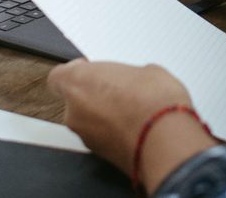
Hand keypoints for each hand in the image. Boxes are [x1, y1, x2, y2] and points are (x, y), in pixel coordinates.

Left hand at [48, 60, 217, 189]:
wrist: (165, 140)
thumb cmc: (153, 101)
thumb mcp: (146, 71)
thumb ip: (126, 76)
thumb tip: (132, 83)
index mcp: (77, 82)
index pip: (59, 76)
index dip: (76, 73)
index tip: (92, 70)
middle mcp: (74, 111)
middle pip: (75, 100)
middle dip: (95, 96)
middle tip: (120, 91)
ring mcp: (85, 137)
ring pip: (88, 121)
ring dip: (104, 116)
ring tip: (133, 111)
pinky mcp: (99, 155)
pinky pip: (101, 138)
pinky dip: (113, 133)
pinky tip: (136, 127)